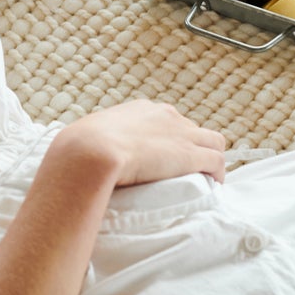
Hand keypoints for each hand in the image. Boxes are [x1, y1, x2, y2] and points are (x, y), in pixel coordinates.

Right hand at [45, 100, 225, 185]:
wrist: (90, 152)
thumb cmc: (81, 149)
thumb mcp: (88, 138)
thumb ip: (94, 143)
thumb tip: (76, 155)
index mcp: (141, 109)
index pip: (166, 119)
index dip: (169, 139)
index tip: (164, 156)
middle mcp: (165, 115)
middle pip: (192, 129)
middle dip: (193, 147)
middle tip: (186, 171)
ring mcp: (180, 134)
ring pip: (213, 141)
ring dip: (212, 160)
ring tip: (207, 179)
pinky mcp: (190, 154)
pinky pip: (217, 161)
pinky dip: (218, 173)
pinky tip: (213, 185)